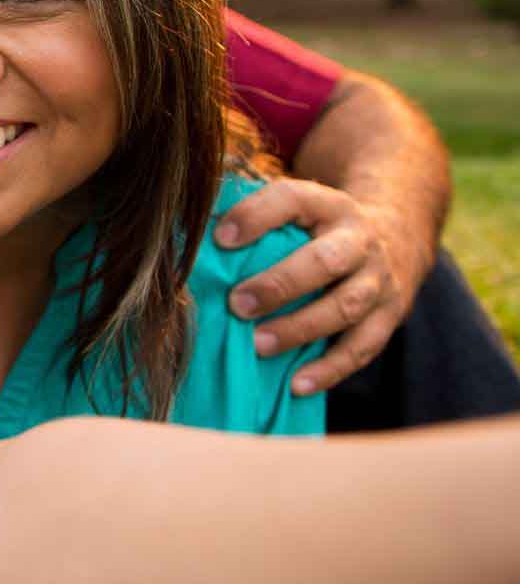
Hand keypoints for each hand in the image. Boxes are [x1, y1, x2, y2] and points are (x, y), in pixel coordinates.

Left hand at [215, 177, 433, 395]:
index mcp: (326, 204)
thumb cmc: (318, 228)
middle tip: (238, 305)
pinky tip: (296, 384)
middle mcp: (359, 239)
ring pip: (346, 306)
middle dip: (280, 284)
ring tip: (257, 345)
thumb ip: (252, 220)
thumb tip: (189, 241)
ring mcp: (379, 279)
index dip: (256, 216)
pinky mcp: (390, 316)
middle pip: (325, 261)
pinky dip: (330, 369)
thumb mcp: (295, 210)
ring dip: (300, 329)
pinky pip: (363, 347)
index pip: (292, 199)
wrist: (395, 236)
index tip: (220, 238)